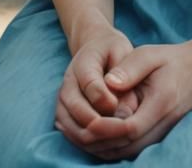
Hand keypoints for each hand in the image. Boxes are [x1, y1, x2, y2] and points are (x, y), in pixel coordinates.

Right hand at [54, 25, 140, 154]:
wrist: (95, 48)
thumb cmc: (113, 51)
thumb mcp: (123, 53)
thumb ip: (126, 77)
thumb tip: (126, 112)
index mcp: (83, 62)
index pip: (92, 86)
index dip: (110, 102)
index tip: (129, 110)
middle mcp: (68, 82)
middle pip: (80, 112)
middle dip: (105, 127)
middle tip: (127, 132)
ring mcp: (62, 99)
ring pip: (75, 129)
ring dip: (98, 138)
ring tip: (121, 137)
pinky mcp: (62, 113)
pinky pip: (72, 135)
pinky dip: (90, 143)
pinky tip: (109, 140)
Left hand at [83, 42, 191, 159]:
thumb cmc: (172, 59)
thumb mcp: (150, 54)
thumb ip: (130, 67)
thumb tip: (109, 82)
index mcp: (160, 104)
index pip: (131, 128)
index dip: (107, 128)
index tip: (87, 121)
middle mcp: (161, 125)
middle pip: (125, 147)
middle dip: (97, 142)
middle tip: (72, 130)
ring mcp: (159, 134)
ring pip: (125, 152)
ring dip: (100, 147)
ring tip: (75, 133)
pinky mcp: (154, 135)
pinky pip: (129, 149)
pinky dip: (108, 146)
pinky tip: (91, 136)